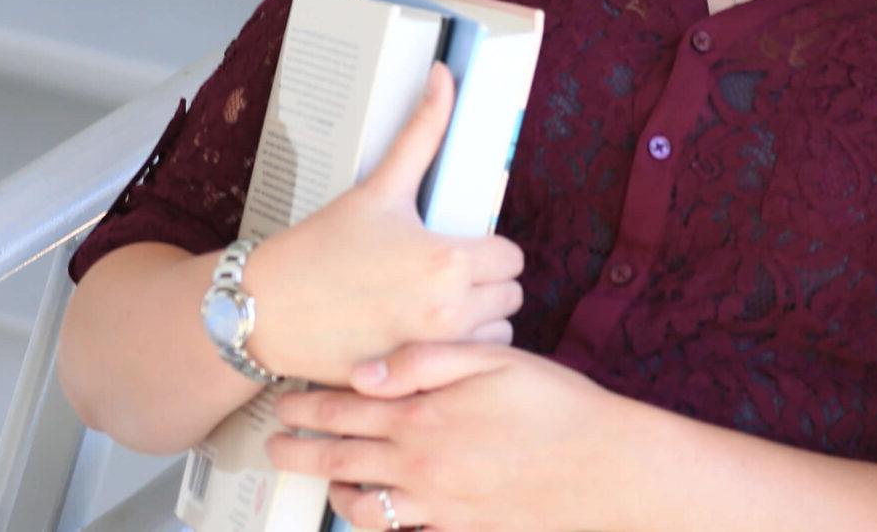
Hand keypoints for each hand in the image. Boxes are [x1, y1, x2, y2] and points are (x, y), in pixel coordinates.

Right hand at [241, 65, 524, 382]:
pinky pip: (462, 369)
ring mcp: (430, 353)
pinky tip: (424, 337)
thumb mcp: (379, 187)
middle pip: (509, 296)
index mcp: (447, 262)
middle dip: (486, 284)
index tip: (460, 248)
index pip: (511, 257)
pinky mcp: (411, 381)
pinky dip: (453, 356)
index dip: (488, 250)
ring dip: (477, 322)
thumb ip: (423, 132)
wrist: (263, 309)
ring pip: (494, 335)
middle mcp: (448, 312)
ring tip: (438, 306)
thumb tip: (443, 75)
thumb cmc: (319, 248)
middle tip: (446, 274)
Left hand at [269, 344, 628, 531]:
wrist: (603, 467)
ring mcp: (434, 505)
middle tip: (274, 447)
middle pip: (337, 462)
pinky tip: (381, 516)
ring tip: (325, 484)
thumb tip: (367, 370)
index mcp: (423, 417)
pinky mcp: (457, 531)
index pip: (345, 410)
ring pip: (361, 507)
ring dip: (332, 495)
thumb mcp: (496, 361)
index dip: (307, 406)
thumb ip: (427, 361)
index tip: (284, 402)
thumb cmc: (557, 406)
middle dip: (297, 453)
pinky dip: (379, 527)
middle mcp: (418, 465)